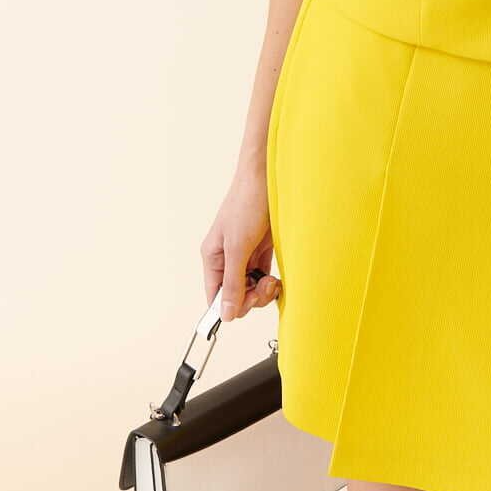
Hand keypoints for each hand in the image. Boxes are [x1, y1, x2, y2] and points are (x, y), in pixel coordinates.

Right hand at [200, 163, 280, 320]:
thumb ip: (233, 281)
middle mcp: (227, 258)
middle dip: (252, 297)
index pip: (216, 296)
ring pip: (252, 287)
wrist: (267, 176)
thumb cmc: (247, 203)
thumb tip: (226, 314)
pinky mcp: (262, 249)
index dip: (231, 305)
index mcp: (213, 257)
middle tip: (266, 286)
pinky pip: (263, 275)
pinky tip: (277, 278)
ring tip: (273, 280)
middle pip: (235, 295)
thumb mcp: (238, 246)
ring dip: (264, 290)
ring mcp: (245, 254)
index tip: (250, 301)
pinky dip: (271, 281)